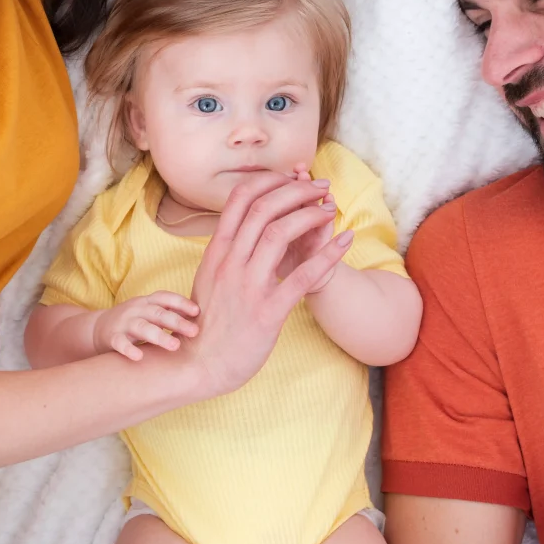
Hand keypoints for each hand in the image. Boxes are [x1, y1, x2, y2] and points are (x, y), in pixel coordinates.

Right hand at [93, 293, 198, 361]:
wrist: (97, 328)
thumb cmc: (134, 322)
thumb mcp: (150, 313)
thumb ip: (170, 314)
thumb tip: (201, 319)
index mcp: (147, 302)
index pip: (166, 298)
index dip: (181, 303)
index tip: (197, 312)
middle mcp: (136, 309)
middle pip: (158, 313)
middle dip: (177, 322)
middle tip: (194, 332)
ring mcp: (123, 323)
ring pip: (142, 327)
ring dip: (159, 336)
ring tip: (175, 345)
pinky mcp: (111, 337)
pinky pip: (120, 343)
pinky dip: (128, 349)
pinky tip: (139, 357)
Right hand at [187, 171, 349, 396]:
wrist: (198, 365)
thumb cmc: (205, 323)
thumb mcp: (208, 278)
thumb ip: (225, 251)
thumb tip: (242, 228)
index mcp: (217, 251)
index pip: (241, 199)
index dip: (270, 181)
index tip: (290, 178)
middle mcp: (231, 262)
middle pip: (265, 208)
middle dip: (297, 191)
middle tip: (319, 187)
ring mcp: (248, 285)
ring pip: (281, 233)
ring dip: (311, 215)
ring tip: (330, 209)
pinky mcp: (268, 311)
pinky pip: (302, 276)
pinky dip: (328, 255)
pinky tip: (345, 243)